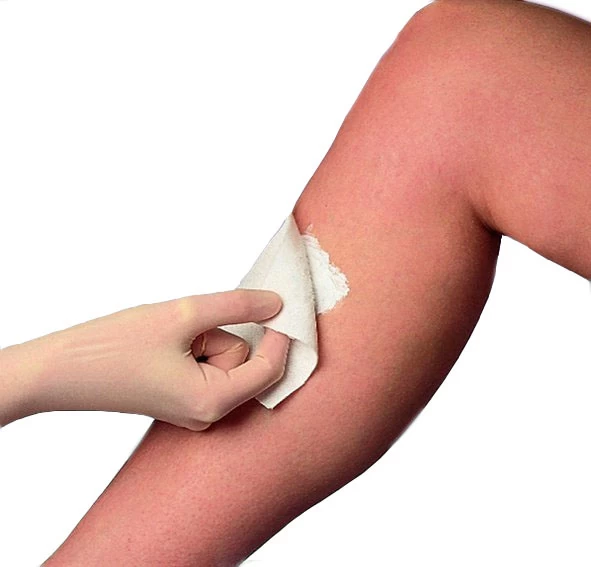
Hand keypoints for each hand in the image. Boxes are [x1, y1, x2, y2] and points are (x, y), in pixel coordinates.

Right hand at [5, 290, 288, 430]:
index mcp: (211, 403)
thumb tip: (278, 304)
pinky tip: (167, 347)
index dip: (280, 335)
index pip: (270, 369)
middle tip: (184, 331)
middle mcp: (207, 415)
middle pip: (244, 361)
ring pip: (225, 360)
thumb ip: (237, 306)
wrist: (61, 370)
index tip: (276, 305)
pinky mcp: (181, 400)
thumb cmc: (114, 347)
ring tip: (168, 341)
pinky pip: (208, 366)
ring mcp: (194, 410)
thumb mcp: (183, 315)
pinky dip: (197, 347)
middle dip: (221, 335)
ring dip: (205, 339)